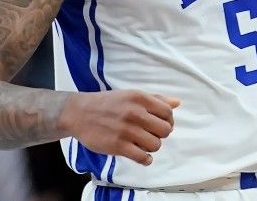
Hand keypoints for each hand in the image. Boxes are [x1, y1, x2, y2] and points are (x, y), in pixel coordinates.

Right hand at [59, 90, 179, 165]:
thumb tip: (177, 103)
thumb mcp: (131, 95)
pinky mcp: (118, 146)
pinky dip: (145, 159)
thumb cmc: (108, 103)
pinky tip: (140, 155)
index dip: (168, 121)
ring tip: (143, 143)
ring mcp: (126, 130)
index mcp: (140, 98)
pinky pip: (142, 157)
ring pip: (156, 145)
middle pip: (165, 130)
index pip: (168, 112)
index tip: (160, 124)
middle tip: (151, 134)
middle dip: (161, 134)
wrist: (79, 113)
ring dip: (152, 147)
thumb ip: (155, 99)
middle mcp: (135, 113)